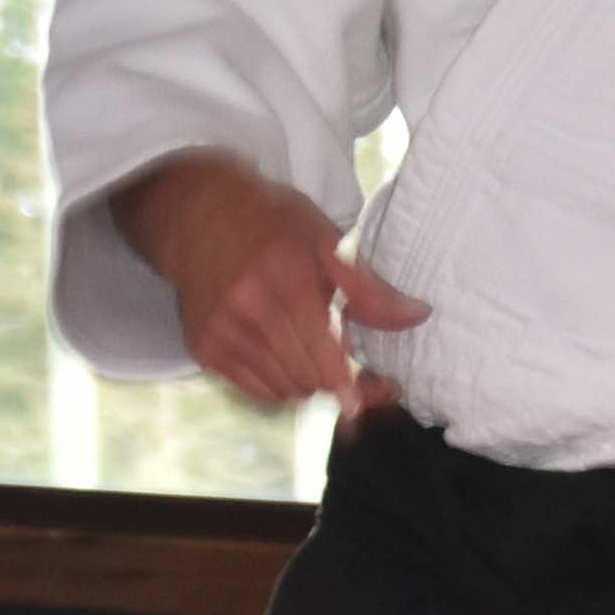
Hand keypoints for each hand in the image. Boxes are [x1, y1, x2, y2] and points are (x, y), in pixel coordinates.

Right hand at [112, 152, 428, 408]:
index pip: (323, 350)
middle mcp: (249, 310)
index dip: (347, 382)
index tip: (364, 400)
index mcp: (287, 279)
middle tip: (354, 375)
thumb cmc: (271, 223)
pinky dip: (280, 386)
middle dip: (336, 382)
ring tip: (314, 355)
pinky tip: (286, 360)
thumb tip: (416, 316)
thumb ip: (366, 285)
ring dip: (309, 383)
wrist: (198, 214)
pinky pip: (257, 392)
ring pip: (284, 389)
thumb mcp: (323, 237)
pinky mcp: (204, 349)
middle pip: (308, 378)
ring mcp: (223, 332)